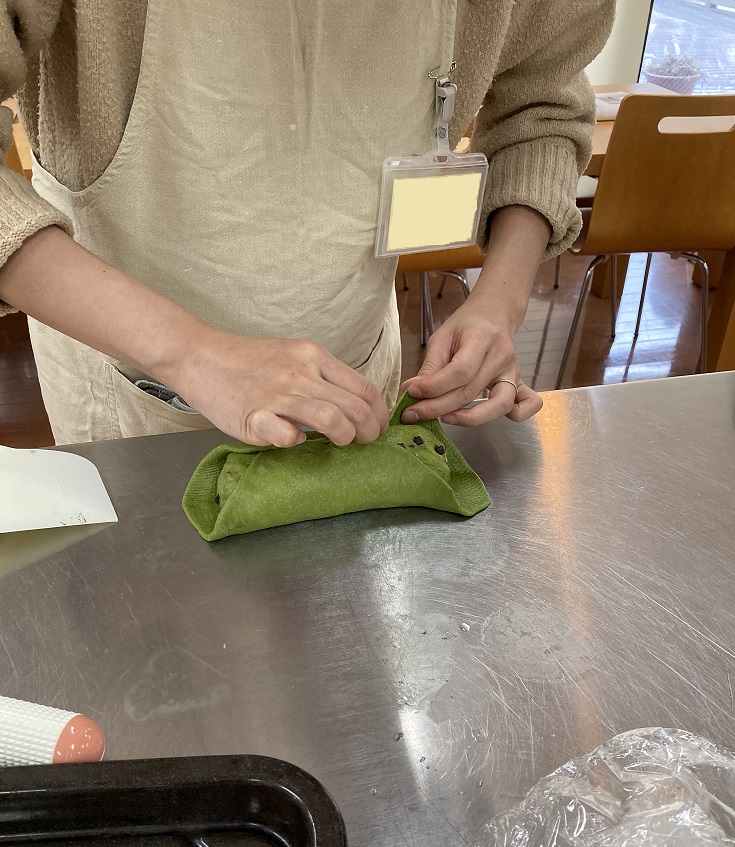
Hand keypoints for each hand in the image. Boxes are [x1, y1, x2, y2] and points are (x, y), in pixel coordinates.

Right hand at [176, 330, 388, 447]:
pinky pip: (288, 436)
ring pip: (331, 419)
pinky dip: (296, 442)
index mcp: (314, 356)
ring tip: (341, 443)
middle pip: (354, 407)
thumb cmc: (248, 360)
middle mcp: (300, 373)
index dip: (379, 413)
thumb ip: (321, 376)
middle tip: (365, 441)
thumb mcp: (293, 355)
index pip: (363, 388)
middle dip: (369, 431)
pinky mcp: (255, 416)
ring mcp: (278, 394)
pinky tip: (294, 440)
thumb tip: (353, 406)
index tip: (378, 427)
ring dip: (344, 437)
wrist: (200, 356)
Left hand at [400, 305, 542, 425]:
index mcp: (482, 337)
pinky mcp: (519, 383)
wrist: (494, 314)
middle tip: (413, 414)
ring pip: (498, 405)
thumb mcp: (442, 337)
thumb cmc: (466, 325)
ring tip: (444, 418)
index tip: (411, 394)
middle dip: (438, 407)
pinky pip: (527, 404)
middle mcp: (501, 356)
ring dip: (469, 418)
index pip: (460, 371)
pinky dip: (517, 416)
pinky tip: (488, 416)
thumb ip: (430, 366)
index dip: (434, 387)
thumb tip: (411, 392)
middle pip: (471, 391)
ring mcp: (513, 372)